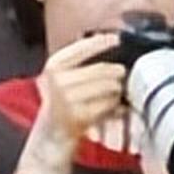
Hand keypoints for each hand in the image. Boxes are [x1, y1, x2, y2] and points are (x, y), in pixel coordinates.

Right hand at [34, 32, 127, 146]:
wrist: (51, 135)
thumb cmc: (61, 104)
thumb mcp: (62, 78)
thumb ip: (81, 63)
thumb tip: (107, 43)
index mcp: (54, 66)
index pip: (82, 47)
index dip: (102, 42)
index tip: (117, 39)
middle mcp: (58, 80)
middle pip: (100, 69)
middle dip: (116, 72)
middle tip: (122, 74)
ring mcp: (68, 99)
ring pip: (108, 87)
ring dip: (118, 90)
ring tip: (118, 94)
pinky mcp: (80, 116)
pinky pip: (109, 105)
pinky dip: (117, 107)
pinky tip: (117, 109)